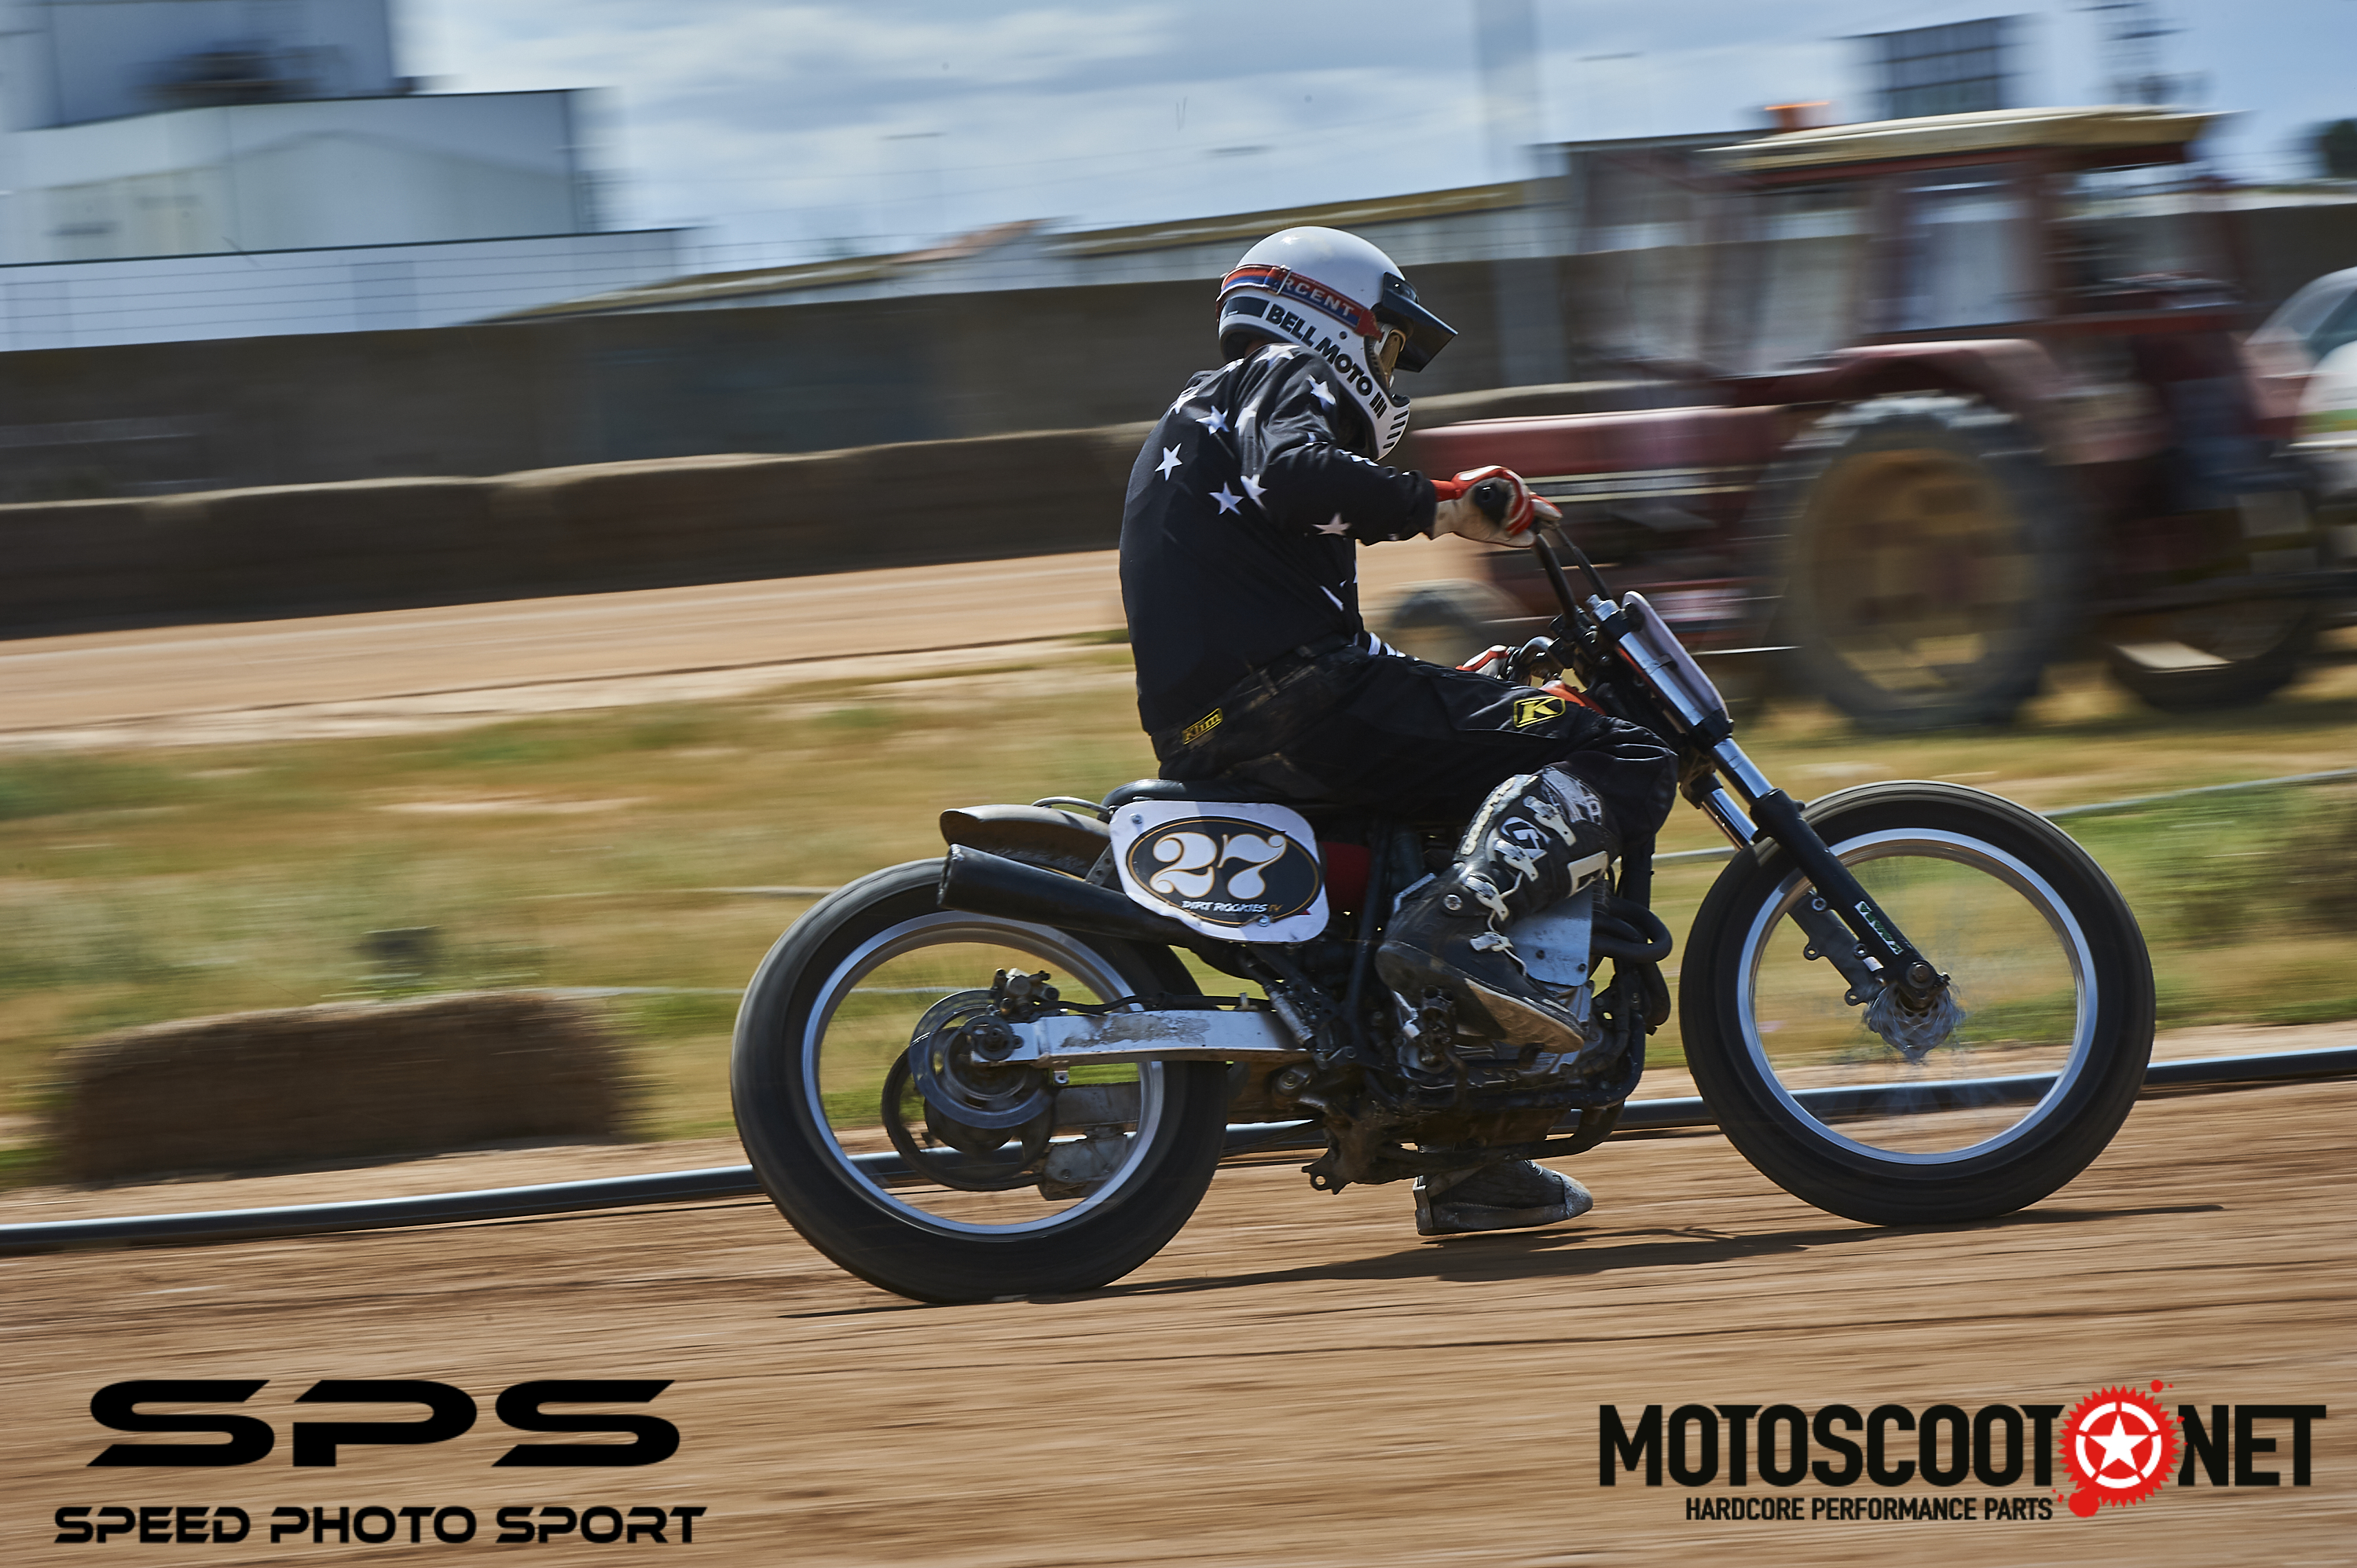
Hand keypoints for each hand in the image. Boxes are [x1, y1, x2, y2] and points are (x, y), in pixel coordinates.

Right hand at [1430, 466, 1560, 544]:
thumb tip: (1533, 539)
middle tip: (1554, 519)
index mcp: (1505, 499)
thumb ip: (1514, 537)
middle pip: (1531, 498)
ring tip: (1511, 526)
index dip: (1542, 511)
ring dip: (1521, 514)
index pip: (1528, 504)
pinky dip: (1515, 506)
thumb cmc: (1467, 521)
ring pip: (1525, 495)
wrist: (1451, 514)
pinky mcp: (1499, 475)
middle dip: (1542, 510)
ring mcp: (1503, 480)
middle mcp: (1506, 488)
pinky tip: (1510, 518)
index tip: (1555, 520)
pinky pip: (1516, 490)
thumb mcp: (1496, 533)